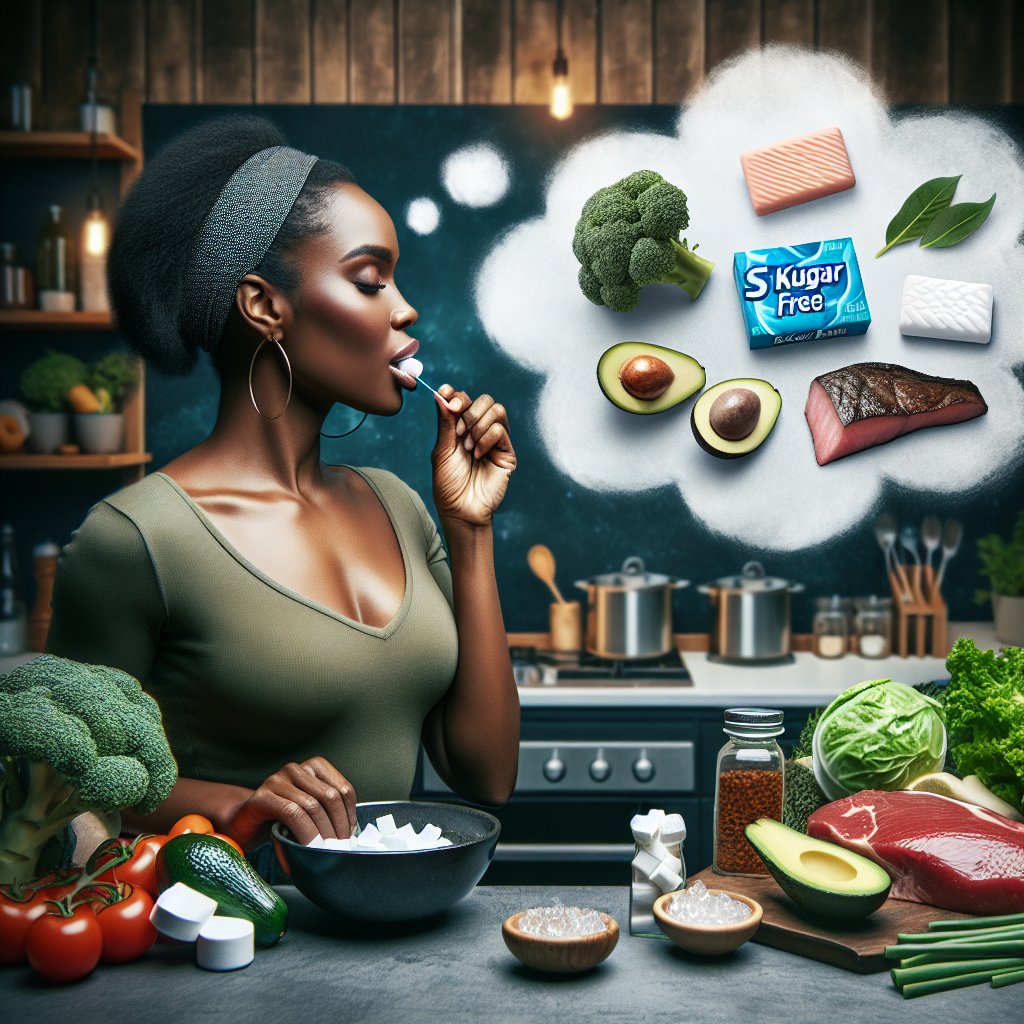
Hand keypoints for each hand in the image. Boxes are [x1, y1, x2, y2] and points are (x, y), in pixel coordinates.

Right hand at [227, 756, 356, 845]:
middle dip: (338, 827)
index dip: (350, 816)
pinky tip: (308, 849)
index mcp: (314, 767)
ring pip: (312, 806)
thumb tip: (353, 835)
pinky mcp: (262, 797)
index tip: (349, 837)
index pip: (343, 789)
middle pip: (330, 797)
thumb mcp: (309, 812)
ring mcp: (277, 780)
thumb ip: (328, 813)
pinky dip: (305, 833)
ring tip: (324, 853)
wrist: (242, 824)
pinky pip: (292, 813)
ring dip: (322, 834)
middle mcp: (296, 769)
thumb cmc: (280, 821)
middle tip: (338, 850)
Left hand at [431, 384, 516, 526]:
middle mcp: (480, 431)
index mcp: (462, 428)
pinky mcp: (507, 452)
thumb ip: (445, 422)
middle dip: (469, 410)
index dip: (456, 394)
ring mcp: (495, 441)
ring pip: (497, 410)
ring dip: (478, 425)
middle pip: (485, 400)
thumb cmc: (448, 484)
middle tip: (458, 430)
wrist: (461, 509)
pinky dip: (486, 439)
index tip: (446, 392)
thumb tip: (442, 393)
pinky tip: (478, 455)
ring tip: (468, 446)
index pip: (465, 400)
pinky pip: (501, 430)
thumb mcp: (442, 450)